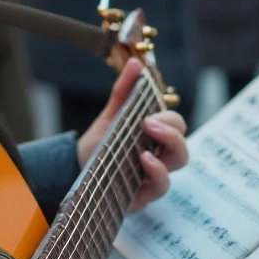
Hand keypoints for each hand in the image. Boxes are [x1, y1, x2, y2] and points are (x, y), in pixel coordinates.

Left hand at [77, 59, 188, 210]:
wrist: (75, 169)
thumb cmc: (100, 144)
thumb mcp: (110, 116)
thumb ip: (123, 91)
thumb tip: (136, 64)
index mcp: (156, 135)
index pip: (176, 124)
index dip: (169, 119)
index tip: (148, 116)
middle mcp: (160, 155)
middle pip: (183, 144)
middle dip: (171, 133)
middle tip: (149, 124)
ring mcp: (154, 175)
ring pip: (179, 163)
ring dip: (168, 150)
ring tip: (146, 148)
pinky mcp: (145, 194)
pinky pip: (162, 185)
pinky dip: (158, 173)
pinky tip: (144, 162)